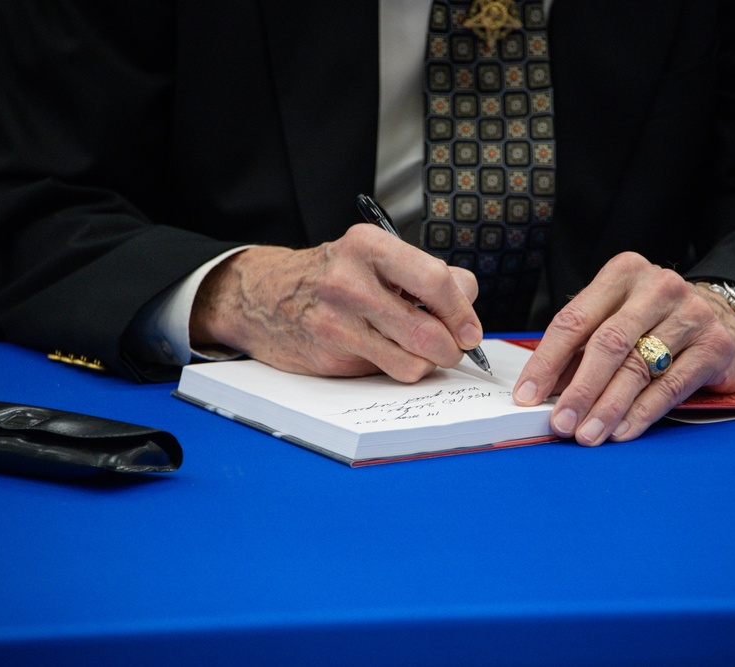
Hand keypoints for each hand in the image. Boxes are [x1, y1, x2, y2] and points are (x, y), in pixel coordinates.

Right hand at [189, 224, 482, 381]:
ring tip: (420, 350)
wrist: (263, 296)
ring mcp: (337, 321)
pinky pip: (390, 373)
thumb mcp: (374, 257)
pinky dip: (401, 368)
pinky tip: (389, 354)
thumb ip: (425, 275)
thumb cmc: (332, 277)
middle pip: (430, 330)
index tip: (470, 329)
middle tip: (452, 346)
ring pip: (414, 360)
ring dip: (428, 362)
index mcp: (368, 246)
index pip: (437, 281)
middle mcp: (350, 281)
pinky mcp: (330, 354)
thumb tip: (467, 305)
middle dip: (452, 347)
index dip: (463, 312)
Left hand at [512, 252, 734, 444]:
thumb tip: (542, 392)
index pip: (575, 319)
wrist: (727, 317)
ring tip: (587, 434)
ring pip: (638, 367)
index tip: (528, 394)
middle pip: (608, 343)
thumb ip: (581, 350)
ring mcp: (690, 315)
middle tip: (560, 421)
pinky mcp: (715, 346)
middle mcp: (657, 288)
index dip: (547, 360)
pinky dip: (641, 412)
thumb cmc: (656, 321)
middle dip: (579, 389)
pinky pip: (670, 386)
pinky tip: (622, 430)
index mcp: (622, 274)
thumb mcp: (616, 319)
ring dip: (607, 408)